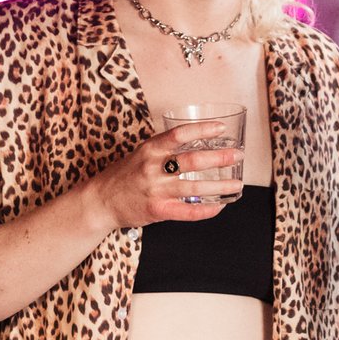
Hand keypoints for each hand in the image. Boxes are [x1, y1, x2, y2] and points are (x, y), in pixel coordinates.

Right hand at [85, 121, 242, 228]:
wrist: (100, 201)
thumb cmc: (124, 175)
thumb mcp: (141, 154)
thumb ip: (165, 150)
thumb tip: (197, 142)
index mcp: (150, 150)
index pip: (179, 134)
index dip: (202, 129)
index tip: (221, 128)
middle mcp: (153, 168)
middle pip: (192, 160)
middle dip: (220, 158)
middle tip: (237, 155)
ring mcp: (156, 190)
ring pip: (195, 188)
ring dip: (220, 186)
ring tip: (237, 184)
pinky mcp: (157, 210)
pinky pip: (188, 212)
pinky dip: (207, 210)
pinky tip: (220, 205)